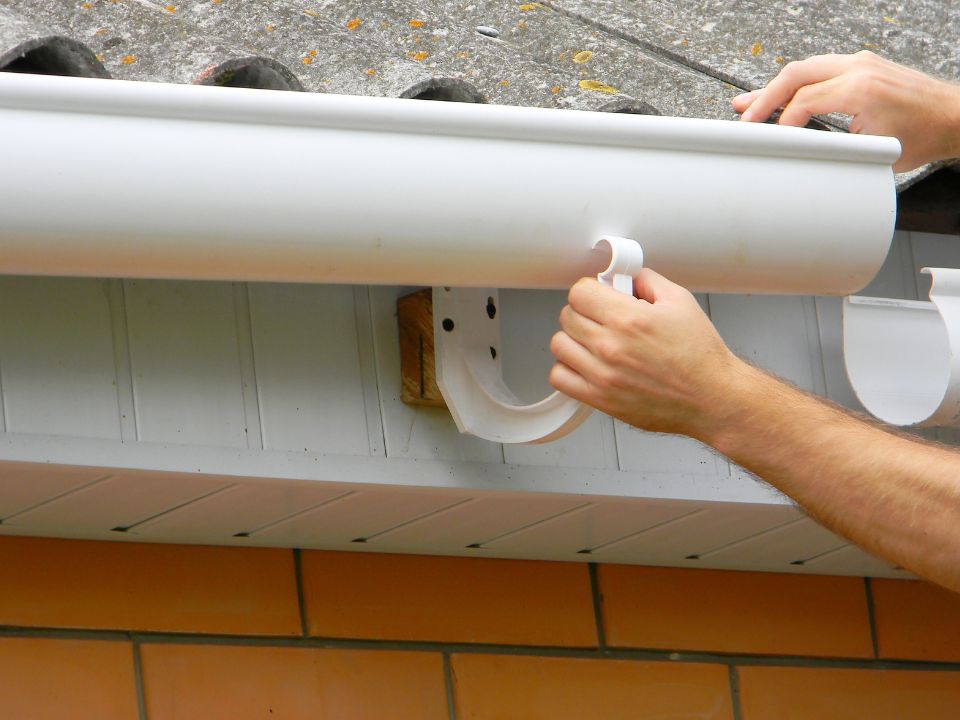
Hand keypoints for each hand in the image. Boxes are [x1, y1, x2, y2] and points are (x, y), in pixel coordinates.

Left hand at [548, 271, 748, 441]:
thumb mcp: (680, 301)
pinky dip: (568, 369)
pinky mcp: (600, 398)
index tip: (599, 296)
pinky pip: (560, 377)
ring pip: (559, 345)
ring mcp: (602, 374)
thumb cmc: (700, 356)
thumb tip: (625, 276)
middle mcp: (610, 346)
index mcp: (628, 318)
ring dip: (573, 339)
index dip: (590, 290)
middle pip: (567, 316)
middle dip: (583, 312)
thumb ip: (647, 281)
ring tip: (593, 340)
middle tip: (601, 317)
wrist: (712, 398)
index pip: (579, 292)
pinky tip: (586, 364)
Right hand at [732, 51, 959, 171]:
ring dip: (776, 87)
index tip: (769, 140)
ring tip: (748, 103)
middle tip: (743, 116)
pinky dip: (796, 83)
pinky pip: (819, 69)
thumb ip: (832, 149)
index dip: (780, 123)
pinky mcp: (862, 66)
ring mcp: (861, 63)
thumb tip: (798, 153)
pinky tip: (779, 94)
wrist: (954, 117)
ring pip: (804, 68)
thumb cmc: (923, 136)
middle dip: (764, 97)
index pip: (803, 101)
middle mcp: (858, 68)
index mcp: (859, 88)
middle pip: (796, 74)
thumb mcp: (873, 153)